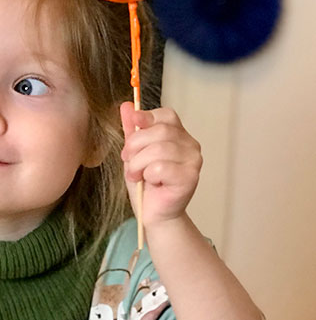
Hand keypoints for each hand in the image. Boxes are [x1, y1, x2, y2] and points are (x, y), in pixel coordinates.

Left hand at [120, 102, 201, 228]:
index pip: (167, 115)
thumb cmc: (146, 185)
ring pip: (159, 149)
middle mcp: (190, 145)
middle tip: (129, 161)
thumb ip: (132, 130)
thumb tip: (126, 106)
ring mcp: (193, 161)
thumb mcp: (134, 153)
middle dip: (135, 145)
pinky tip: (151, 183)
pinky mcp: (190, 178)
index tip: (133, 124)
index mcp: (178, 135)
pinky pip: (161, 167)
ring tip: (137, 175)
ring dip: (138, 164)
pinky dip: (148, 175)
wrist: (153, 214)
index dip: (147, 117)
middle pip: (160, 131)